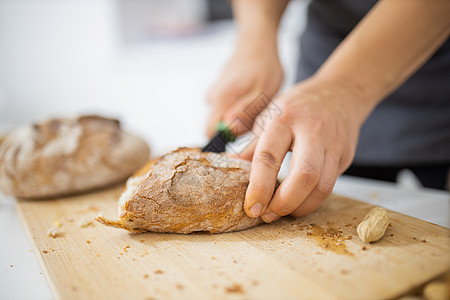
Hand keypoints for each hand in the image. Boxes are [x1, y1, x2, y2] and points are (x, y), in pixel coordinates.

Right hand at [206, 40, 283, 137]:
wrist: (257, 44)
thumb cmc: (264, 66)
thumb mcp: (263, 92)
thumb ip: (246, 113)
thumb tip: (230, 131)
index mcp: (220, 99)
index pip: (210, 134)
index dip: (225, 142)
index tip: (244, 140)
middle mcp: (212, 98)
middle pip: (218, 128)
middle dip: (237, 130)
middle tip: (258, 117)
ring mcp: (214, 95)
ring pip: (225, 120)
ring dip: (241, 119)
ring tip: (258, 105)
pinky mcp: (219, 94)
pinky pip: (227, 110)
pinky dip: (241, 110)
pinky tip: (252, 99)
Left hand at [239, 77, 371, 220]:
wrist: (339, 93)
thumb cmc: (297, 107)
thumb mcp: (269, 116)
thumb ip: (251, 145)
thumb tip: (230, 169)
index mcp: (284, 118)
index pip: (269, 156)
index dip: (259, 186)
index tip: (251, 207)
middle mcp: (311, 130)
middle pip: (303, 175)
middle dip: (284, 203)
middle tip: (268, 215)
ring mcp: (332, 144)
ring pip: (322, 186)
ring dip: (300, 207)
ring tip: (282, 212)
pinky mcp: (345, 157)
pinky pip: (330, 186)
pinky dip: (312, 201)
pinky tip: (298, 202)